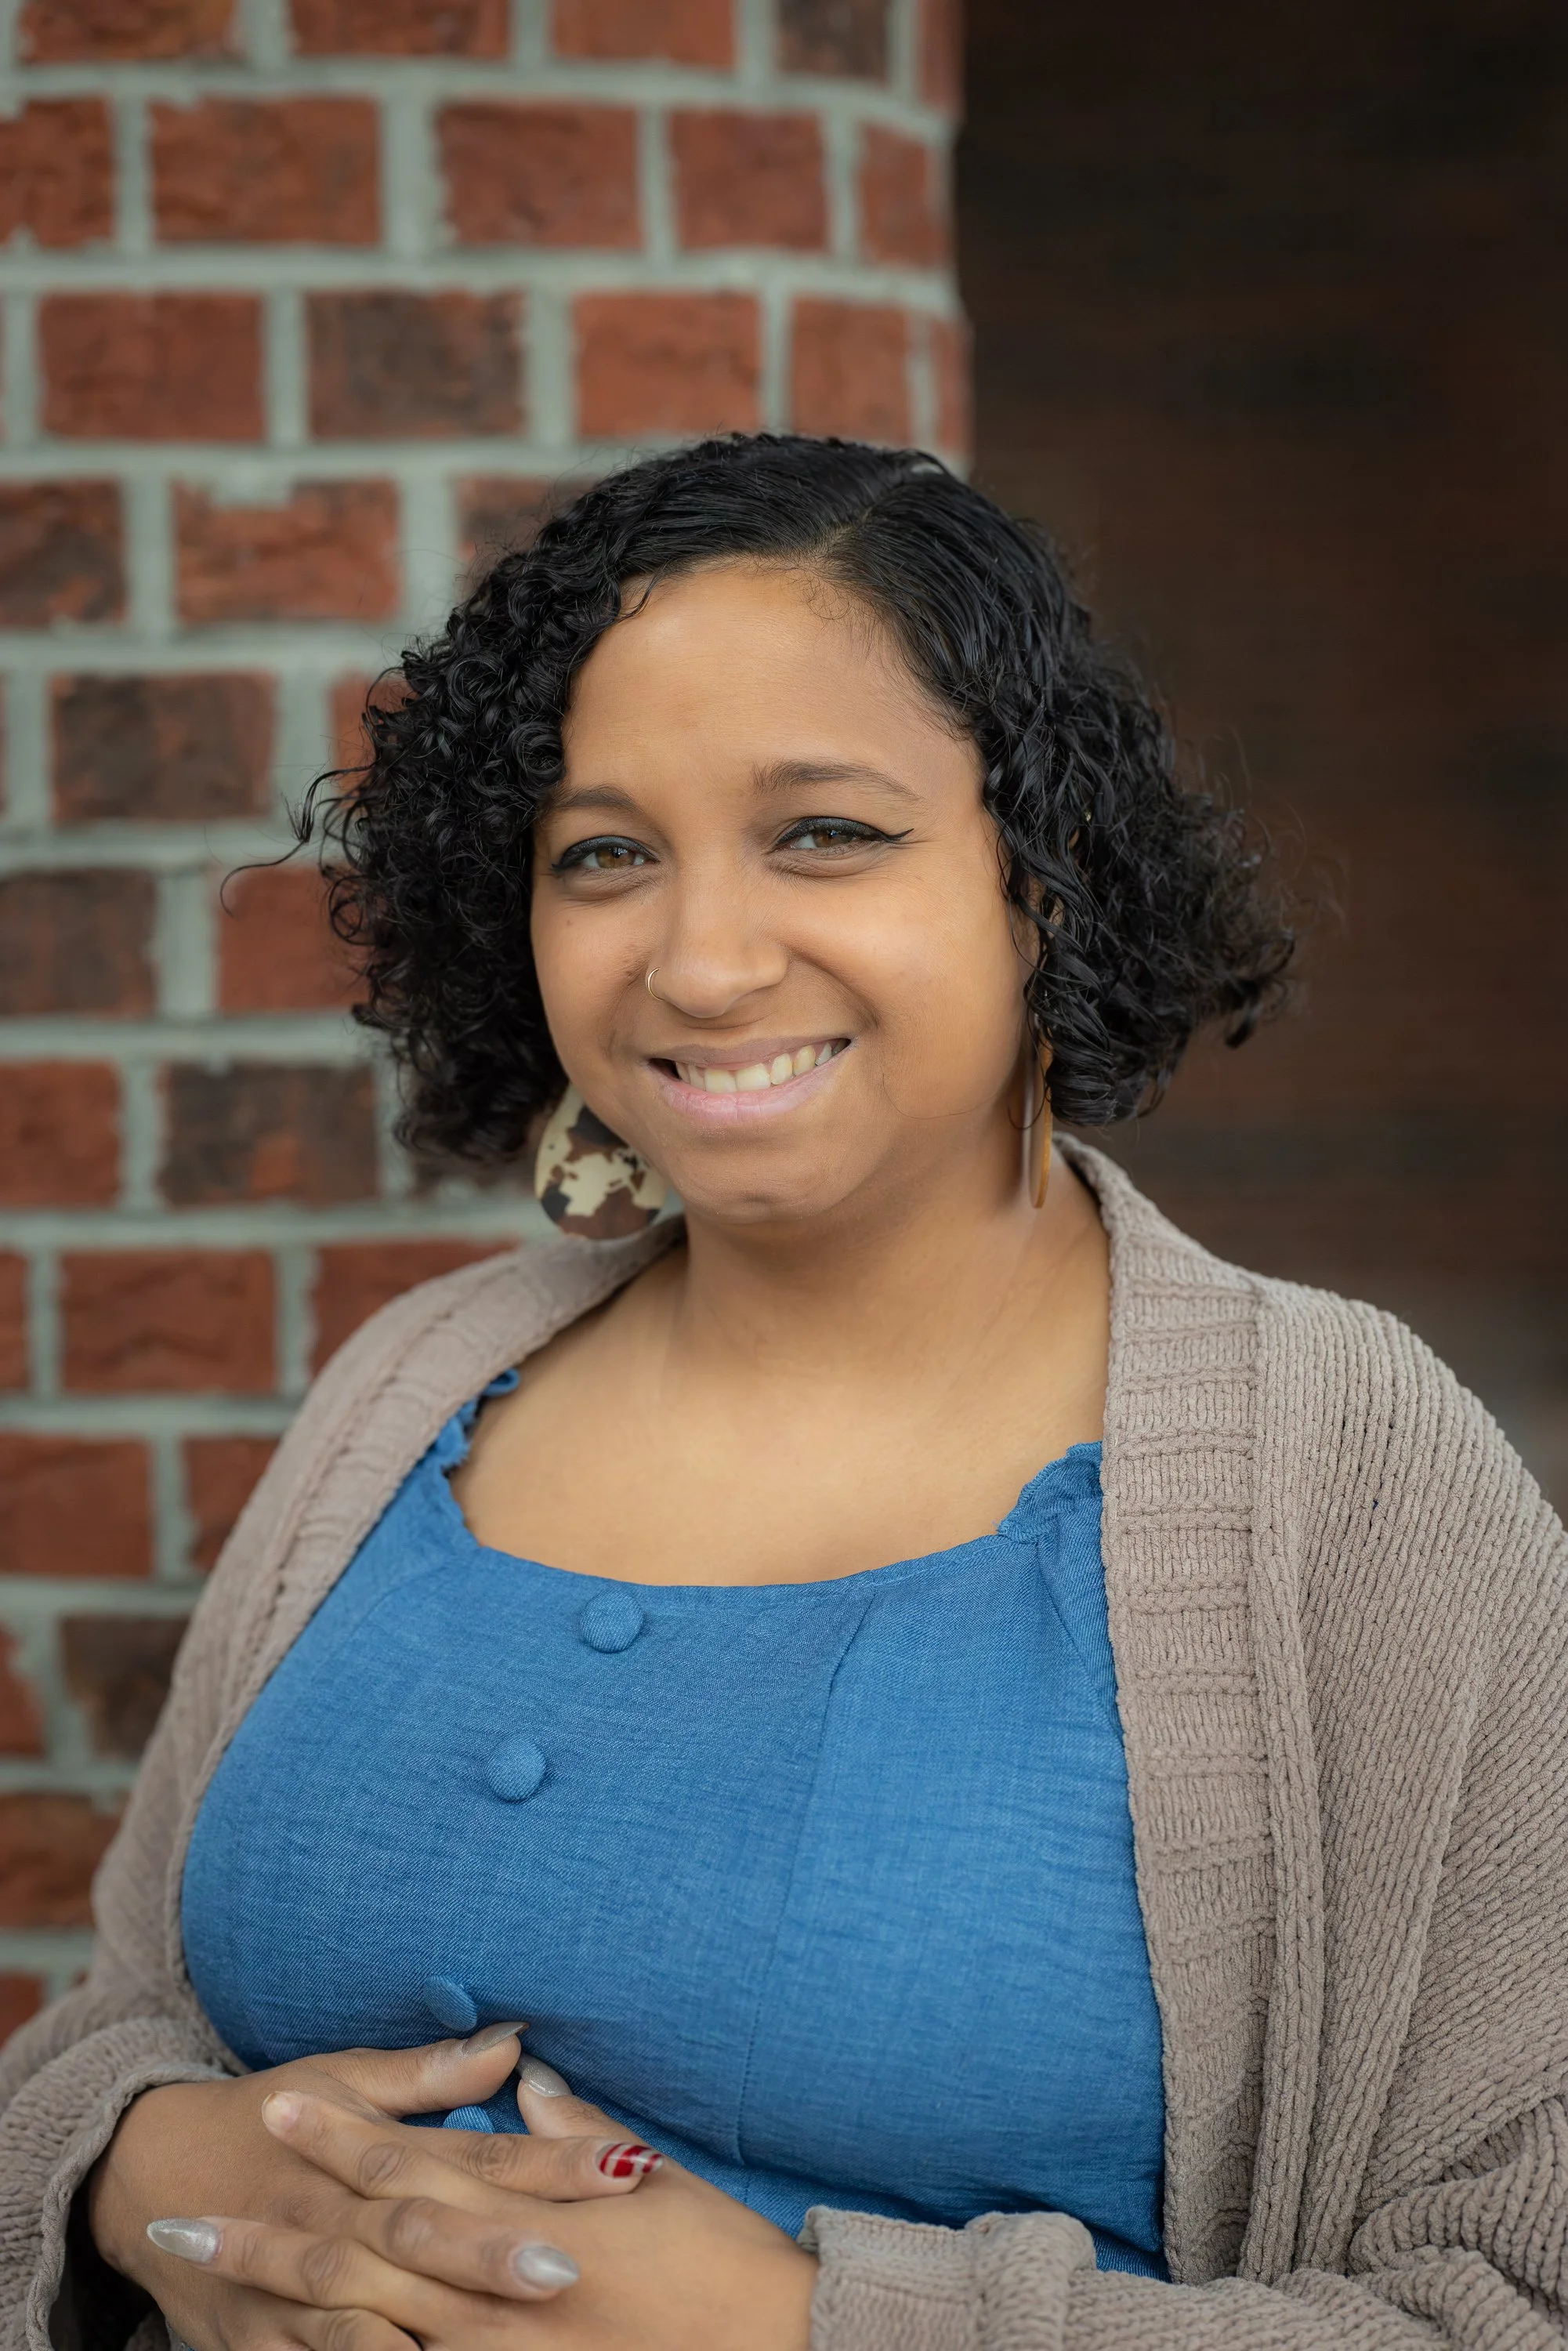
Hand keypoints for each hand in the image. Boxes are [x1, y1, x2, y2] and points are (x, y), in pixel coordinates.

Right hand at [89, 2029, 659, 2350]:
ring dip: (433, 2327)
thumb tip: (516, 2041)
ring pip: (367, 2313)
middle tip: (572, 2267)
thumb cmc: (265, 2118)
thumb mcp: (342, 2080)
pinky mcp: (258, 2343)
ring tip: (507, 2341)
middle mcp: (331, 2216)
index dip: (548, 2164)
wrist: (142, 2175)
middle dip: (493, 2253)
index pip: (473, 2157)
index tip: (623, 2167)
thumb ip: (429, 2076)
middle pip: (422, 2234)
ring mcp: (291, 2287)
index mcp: (361, 2149)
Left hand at [148, 2055, 818, 2350]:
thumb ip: (578, 2136)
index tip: (276, 2105)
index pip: (415, 2165)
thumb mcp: (658, 2183)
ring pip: (366, 2327)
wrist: (782, 2348)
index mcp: (532, 2215)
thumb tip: (525, 2083)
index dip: (340, 2134)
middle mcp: (501, 2287)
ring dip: (281, 2306)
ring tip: (206, 2284)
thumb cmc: (725, 2265)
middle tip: (187, 2212)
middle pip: (365, 2249)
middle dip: (275, 2228)